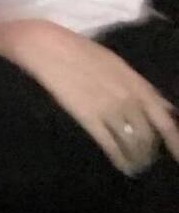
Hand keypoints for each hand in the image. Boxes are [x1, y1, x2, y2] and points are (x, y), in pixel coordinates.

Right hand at [6, 20, 178, 176]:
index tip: (178, 154)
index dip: (175, 140)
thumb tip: (162, 106)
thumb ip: (137, 85)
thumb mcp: (115, 63)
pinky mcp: (88, 117)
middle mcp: (127, 97)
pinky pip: (111, 145)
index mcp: (135, 82)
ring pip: (133, 142)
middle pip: (148, 134)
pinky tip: (122, 166)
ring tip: (135, 165)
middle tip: (146, 160)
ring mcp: (108, 107)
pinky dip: (120, 159)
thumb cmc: (77, 50)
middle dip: (150, 151)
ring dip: (137, 157)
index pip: (165, 118)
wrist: (45, 46)